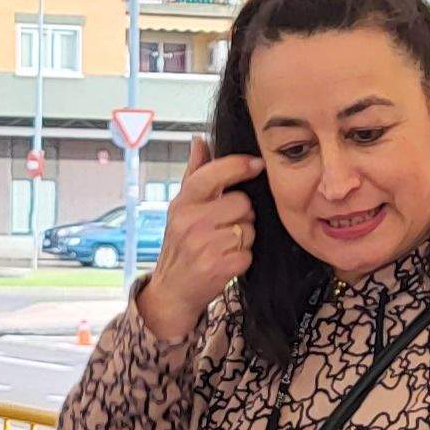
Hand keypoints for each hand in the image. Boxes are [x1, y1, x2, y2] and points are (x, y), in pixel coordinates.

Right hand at [134, 140, 263, 343]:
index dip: (238, 166)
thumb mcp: (181, 208)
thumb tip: (200, 139)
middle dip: (241, 215)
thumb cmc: (181, 245)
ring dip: (243, 238)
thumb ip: (194, 173)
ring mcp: (203, 246)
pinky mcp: (218, 267)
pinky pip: (248, 253)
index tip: (256, 164)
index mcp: (182, 203)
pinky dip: (242, 258)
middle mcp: (189, 222)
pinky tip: (225, 261)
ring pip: (248, 229)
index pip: (213, 174)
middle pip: (241, 204)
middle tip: (225, 226)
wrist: (172, 290)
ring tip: (223, 245)